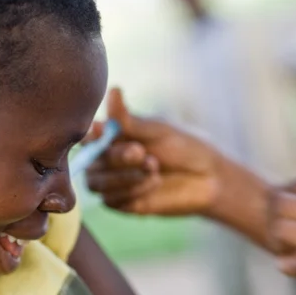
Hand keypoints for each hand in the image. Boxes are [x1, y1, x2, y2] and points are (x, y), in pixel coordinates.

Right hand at [85, 88, 220, 215]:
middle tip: (142, 153)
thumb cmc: (184, 147)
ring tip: (154, 167)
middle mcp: (106, 160)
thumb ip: (131, 120)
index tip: (105, 132)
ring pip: (96, 184)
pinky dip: (132, 191)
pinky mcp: (121, 204)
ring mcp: (112, 183)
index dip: (92, 138)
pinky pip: (111, 201)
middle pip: (91, 162)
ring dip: (124, 177)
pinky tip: (155, 183)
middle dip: (116, 158)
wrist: (208, 178)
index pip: (87, 138)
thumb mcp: (158, 130)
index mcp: (112, 138)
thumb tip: (113, 90)